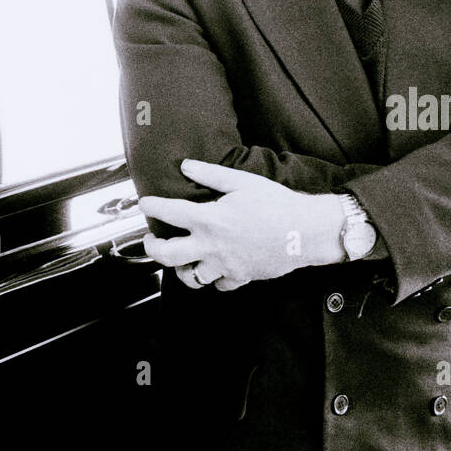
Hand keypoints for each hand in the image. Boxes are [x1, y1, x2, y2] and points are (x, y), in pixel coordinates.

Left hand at [140, 159, 345, 288]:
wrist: (305, 231)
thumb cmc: (276, 203)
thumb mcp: (242, 181)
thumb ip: (211, 174)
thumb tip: (187, 165)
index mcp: (210, 219)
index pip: (170, 213)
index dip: (152, 207)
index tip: (145, 204)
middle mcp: (213, 246)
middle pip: (168, 256)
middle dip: (153, 248)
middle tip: (150, 241)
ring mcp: (225, 265)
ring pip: (191, 277)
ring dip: (181, 269)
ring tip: (180, 259)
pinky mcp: (240, 277)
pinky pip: (219, 284)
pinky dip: (213, 278)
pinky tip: (213, 267)